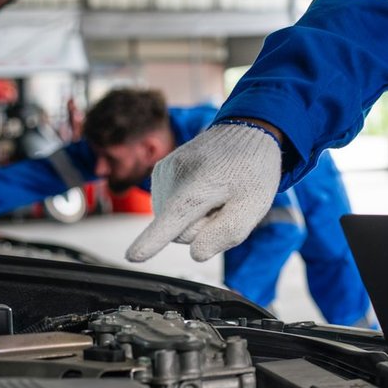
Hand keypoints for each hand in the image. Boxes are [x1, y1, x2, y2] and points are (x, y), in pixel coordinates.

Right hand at [126, 123, 281, 263]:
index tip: (133, 256)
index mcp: (198, 186)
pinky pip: (169, 206)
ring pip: (171, 221)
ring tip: (217, 192)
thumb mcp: (254, 204)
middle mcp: (173, 176)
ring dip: (195, 216)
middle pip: (178, 233)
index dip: (151, 242)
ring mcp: (163, 171)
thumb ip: (228, 233)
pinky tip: (205, 187)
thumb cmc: (252, 170)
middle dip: (202, 228)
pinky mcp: (160, 171)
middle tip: (226, 204)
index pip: (172, 221)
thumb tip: (197, 253)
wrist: (246, 131)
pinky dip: (186, 203)